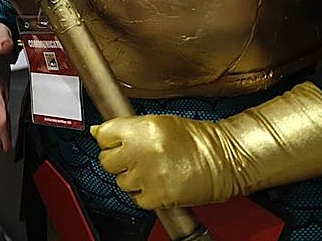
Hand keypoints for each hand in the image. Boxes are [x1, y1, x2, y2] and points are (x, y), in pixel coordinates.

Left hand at [92, 81, 321, 209]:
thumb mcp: (159, 122)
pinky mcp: (159, 196)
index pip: (103, 134)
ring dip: (132, 178)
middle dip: (117, 160)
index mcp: (142, 128)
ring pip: (121, 181)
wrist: (224, 158)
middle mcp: (143, 150)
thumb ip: (128, 127)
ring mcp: (150, 174)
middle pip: (107, 160)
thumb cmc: (196, 139)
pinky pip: (136, 199)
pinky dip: (144, 194)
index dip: (108, 139)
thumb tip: (98, 130)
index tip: (113, 142)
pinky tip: (156, 183)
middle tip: (133, 158)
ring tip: (150, 171)